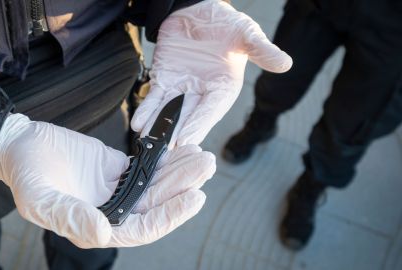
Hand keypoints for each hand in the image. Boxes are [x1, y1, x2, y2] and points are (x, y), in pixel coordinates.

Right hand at [0, 113, 215, 247]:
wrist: (21, 145)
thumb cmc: (26, 173)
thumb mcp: (40, 197)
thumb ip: (69, 216)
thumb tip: (103, 234)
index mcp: (96, 226)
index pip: (143, 228)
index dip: (170, 216)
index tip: (194, 197)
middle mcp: (112, 212)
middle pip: (157, 203)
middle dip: (183, 186)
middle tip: (206, 165)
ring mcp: (117, 190)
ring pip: (156, 184)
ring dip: (179, 171)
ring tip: (201, 155)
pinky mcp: (118, 169)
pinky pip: (146, 166)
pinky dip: (163, 159)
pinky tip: (180, 148)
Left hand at [131, 0, 291, 146]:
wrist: (197, 8)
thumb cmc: (225, 23)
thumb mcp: (246, 34)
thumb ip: (261, 51)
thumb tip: (286, 64)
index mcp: (224, 89)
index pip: (211, 109)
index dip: (198, 124)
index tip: (186, 141)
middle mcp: (203, 94)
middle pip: (188, 117)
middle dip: (175, 134)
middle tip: (163, 153)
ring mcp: (182, 88)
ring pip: (168, 112)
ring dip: (158, 128)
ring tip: (147, 143)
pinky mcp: (164, 79)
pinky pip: (154, 97)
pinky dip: (146, 110)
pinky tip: (138, 124)